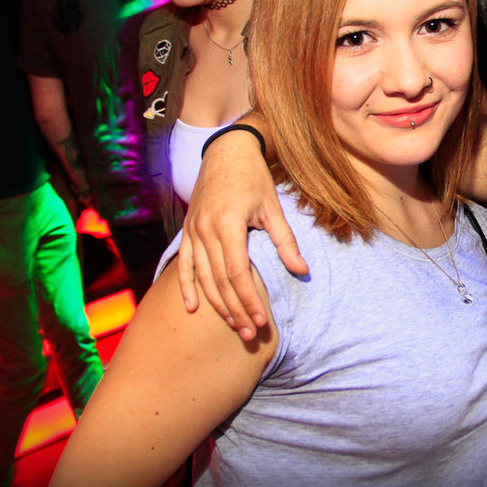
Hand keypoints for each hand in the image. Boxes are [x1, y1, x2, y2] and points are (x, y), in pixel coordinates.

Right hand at [178, 129, 307, 339]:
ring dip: (218, 305)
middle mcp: (206, 230)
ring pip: (203, 277)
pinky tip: (193, 307)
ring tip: (234, 325)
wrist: (227, 152)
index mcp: (229, 225)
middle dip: (237, 310)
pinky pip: (183, 264)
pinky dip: (186, 286)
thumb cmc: (254, 179)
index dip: (249, 300)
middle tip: (251, 334)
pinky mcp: (187, 230)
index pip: (239, 274)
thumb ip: (285, 241)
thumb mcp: (273, 208)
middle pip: (220, 281)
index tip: (262, 320)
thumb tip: (302, 271)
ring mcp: (193, 231)